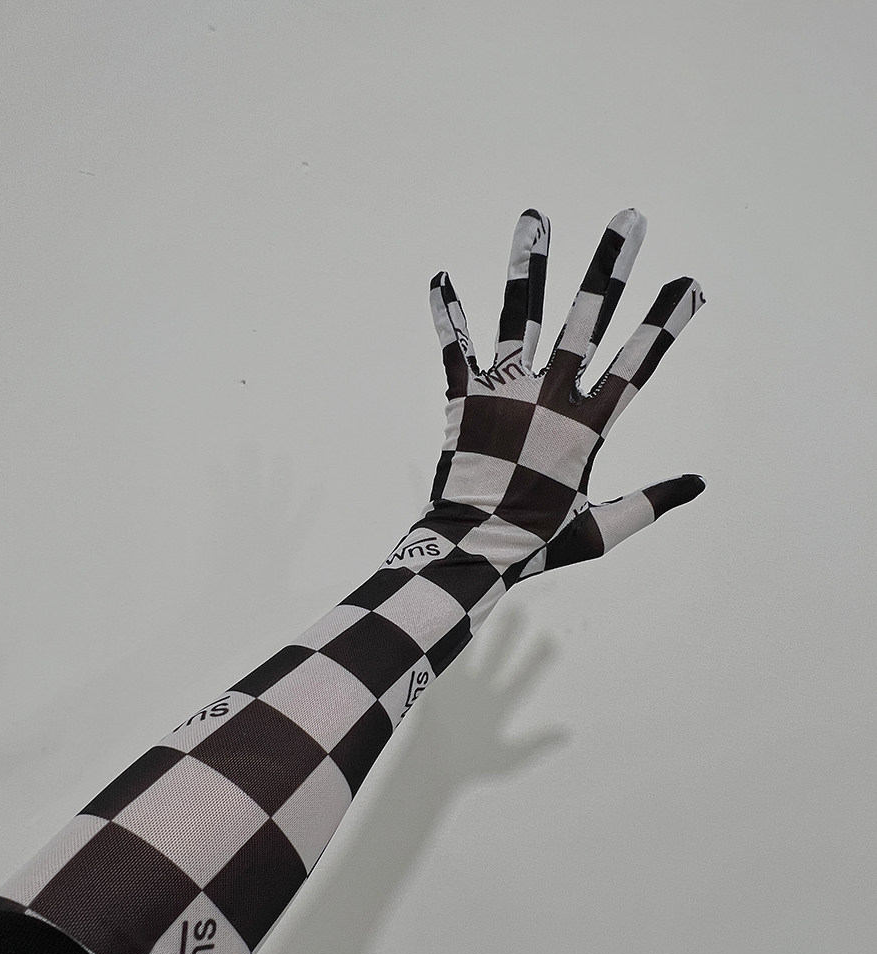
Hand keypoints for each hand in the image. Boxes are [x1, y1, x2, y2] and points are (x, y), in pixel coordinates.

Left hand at [421, 208, 704, 583]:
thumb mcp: (603, 529)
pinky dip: (448, 315)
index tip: (688, 283)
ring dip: (530, 265)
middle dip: (610, 268)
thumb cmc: (538, 544)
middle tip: (630, 219)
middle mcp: (550, 399)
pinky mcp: (465, 400)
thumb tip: (699, 483)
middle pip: (587, 322)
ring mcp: (506, 394)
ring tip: (535, 215)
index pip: (636, 364)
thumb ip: (651, 502)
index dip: (664, 322)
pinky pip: (455, 350)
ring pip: (520, 317)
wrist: (472, 552)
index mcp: (587, 427)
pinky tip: (440, 277)